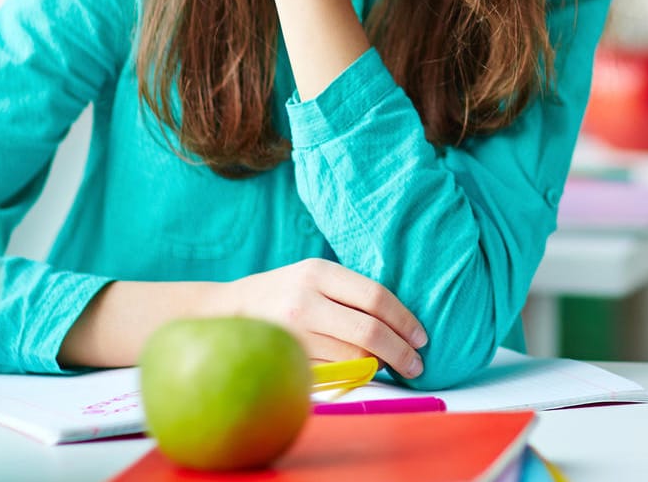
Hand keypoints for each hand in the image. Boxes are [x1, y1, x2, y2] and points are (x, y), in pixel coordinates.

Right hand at [202, 258, 428, 377]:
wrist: (226, 311)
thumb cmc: (283, 292)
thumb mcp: (315, 277)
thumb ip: (352, 293)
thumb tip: (402, 324)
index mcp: (319, 273)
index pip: (376, 297)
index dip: (405, 321)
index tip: (421, 338)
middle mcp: (305, 302)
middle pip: (369, 332)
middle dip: (400, 352)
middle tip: (415, 364)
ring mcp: (294, 334)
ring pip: (354, 357)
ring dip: (376, 365)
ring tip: (384, 364)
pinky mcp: (287, 359)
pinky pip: (333, 372)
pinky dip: (352, 374)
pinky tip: (357, 370)